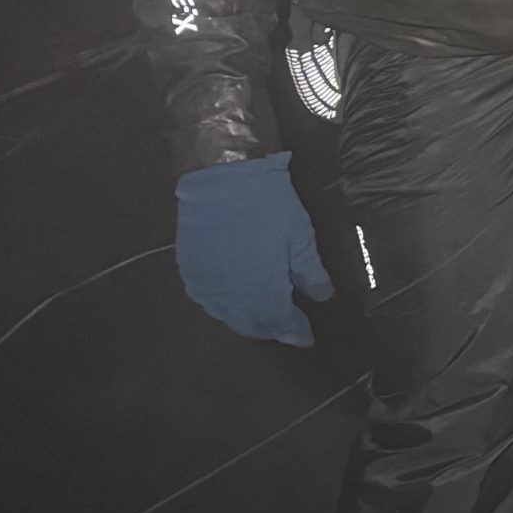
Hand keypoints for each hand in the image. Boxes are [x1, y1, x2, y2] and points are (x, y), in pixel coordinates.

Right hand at [175, 151, 334, 344]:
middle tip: (287, 328)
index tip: (308, 338)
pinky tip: (236, 300)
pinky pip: (208, 301)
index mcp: (261, 291)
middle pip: (251, 324)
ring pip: (227, 316)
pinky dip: (226, 307)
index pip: (280, 322)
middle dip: (271, 328)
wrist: (221, 175)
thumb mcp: (300, 235)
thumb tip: (323, 297)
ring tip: (265, 317)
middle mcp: (229, 297)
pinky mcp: (189, 270)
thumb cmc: (269, 204)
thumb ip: (310, 271)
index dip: (295, 331)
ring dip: (248, 320)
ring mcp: (205, 285)